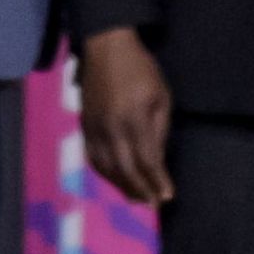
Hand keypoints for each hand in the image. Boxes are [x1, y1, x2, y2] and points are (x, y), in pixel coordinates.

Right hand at [78, 27, 173, 205]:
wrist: (105, 49)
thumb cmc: (140, 69)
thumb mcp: (160, 95)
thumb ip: (159, 129)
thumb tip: (157, 160)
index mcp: (134, 118)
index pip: (147, 159)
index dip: (158, 181)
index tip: (168, 196)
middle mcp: (112, 129)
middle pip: (126, 170)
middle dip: (141, 190)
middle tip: (153, 203)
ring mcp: (95, 130)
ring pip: (108, 169)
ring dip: (123, 187)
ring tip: (137, 197)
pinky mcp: (85, 129)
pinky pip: (94, 160)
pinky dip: (106, 175)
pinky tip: (117, 180)